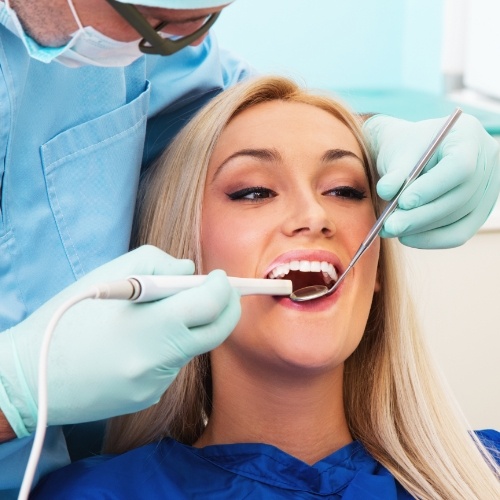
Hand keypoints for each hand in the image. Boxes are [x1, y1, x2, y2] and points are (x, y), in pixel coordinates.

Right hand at [0, 246, 240, 436]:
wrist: (32, 376)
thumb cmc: (68, 318)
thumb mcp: (109, 276)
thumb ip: (158, 264)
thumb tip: (191, 272)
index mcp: (151, 324)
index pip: (210, 304)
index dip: (222, 287)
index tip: (220, 277)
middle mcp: (160, 359)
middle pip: (217, 331)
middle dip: (227, 307)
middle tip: (221, 292)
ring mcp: (156, 383)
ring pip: (192, 347)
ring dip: (189, 326)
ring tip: (155, 316)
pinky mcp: (148, 397)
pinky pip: (171, 366)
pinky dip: (167, 349)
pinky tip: (136, 345)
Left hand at [363, 113, 499, 247]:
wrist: (412, 154)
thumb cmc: (405, 148)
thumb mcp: (396, 152)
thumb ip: (394, 172)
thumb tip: (386, 191)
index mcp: (468, 135)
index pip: (460, 166)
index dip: (431, 188)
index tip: (403, 202)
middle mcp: (486, 161)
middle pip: (459, 197)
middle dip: (421, 216)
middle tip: (390, 225)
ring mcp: (488, 188)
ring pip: (458, 218)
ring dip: (421, 229)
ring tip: (391, 229)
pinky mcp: (479, 211)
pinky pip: (459, 233)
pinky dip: (431, 239)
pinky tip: (407, 237)